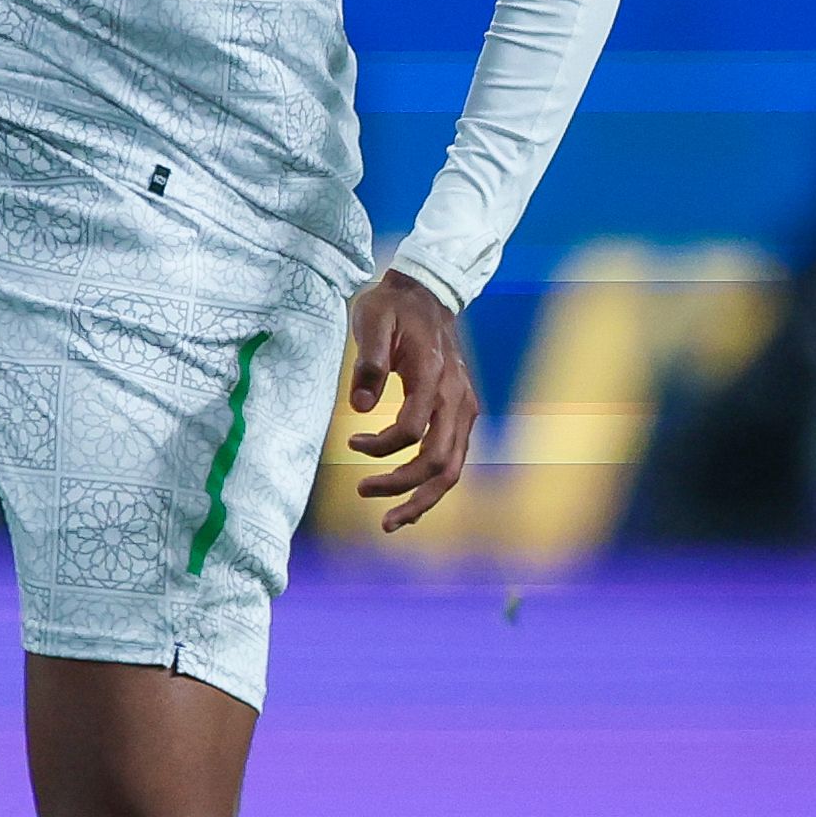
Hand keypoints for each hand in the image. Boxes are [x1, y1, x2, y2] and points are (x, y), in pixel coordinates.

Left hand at [342, 270, 478, 529]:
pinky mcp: (461, 414)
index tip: (351, 443)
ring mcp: (464, 409)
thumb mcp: (371, 322)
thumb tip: (359, 408)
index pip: (412, 430)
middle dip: (402, 487)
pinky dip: (433, 485)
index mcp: (434, 376)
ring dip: (422, 499)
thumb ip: (367, 362)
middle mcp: (457, 398)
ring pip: (453, 469)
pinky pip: (453, 459)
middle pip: (440, 461)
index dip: (380, 446)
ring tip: (388, 522)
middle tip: (362, 493)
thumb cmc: (392, 309)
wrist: (427, 294)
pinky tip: (408, 501)